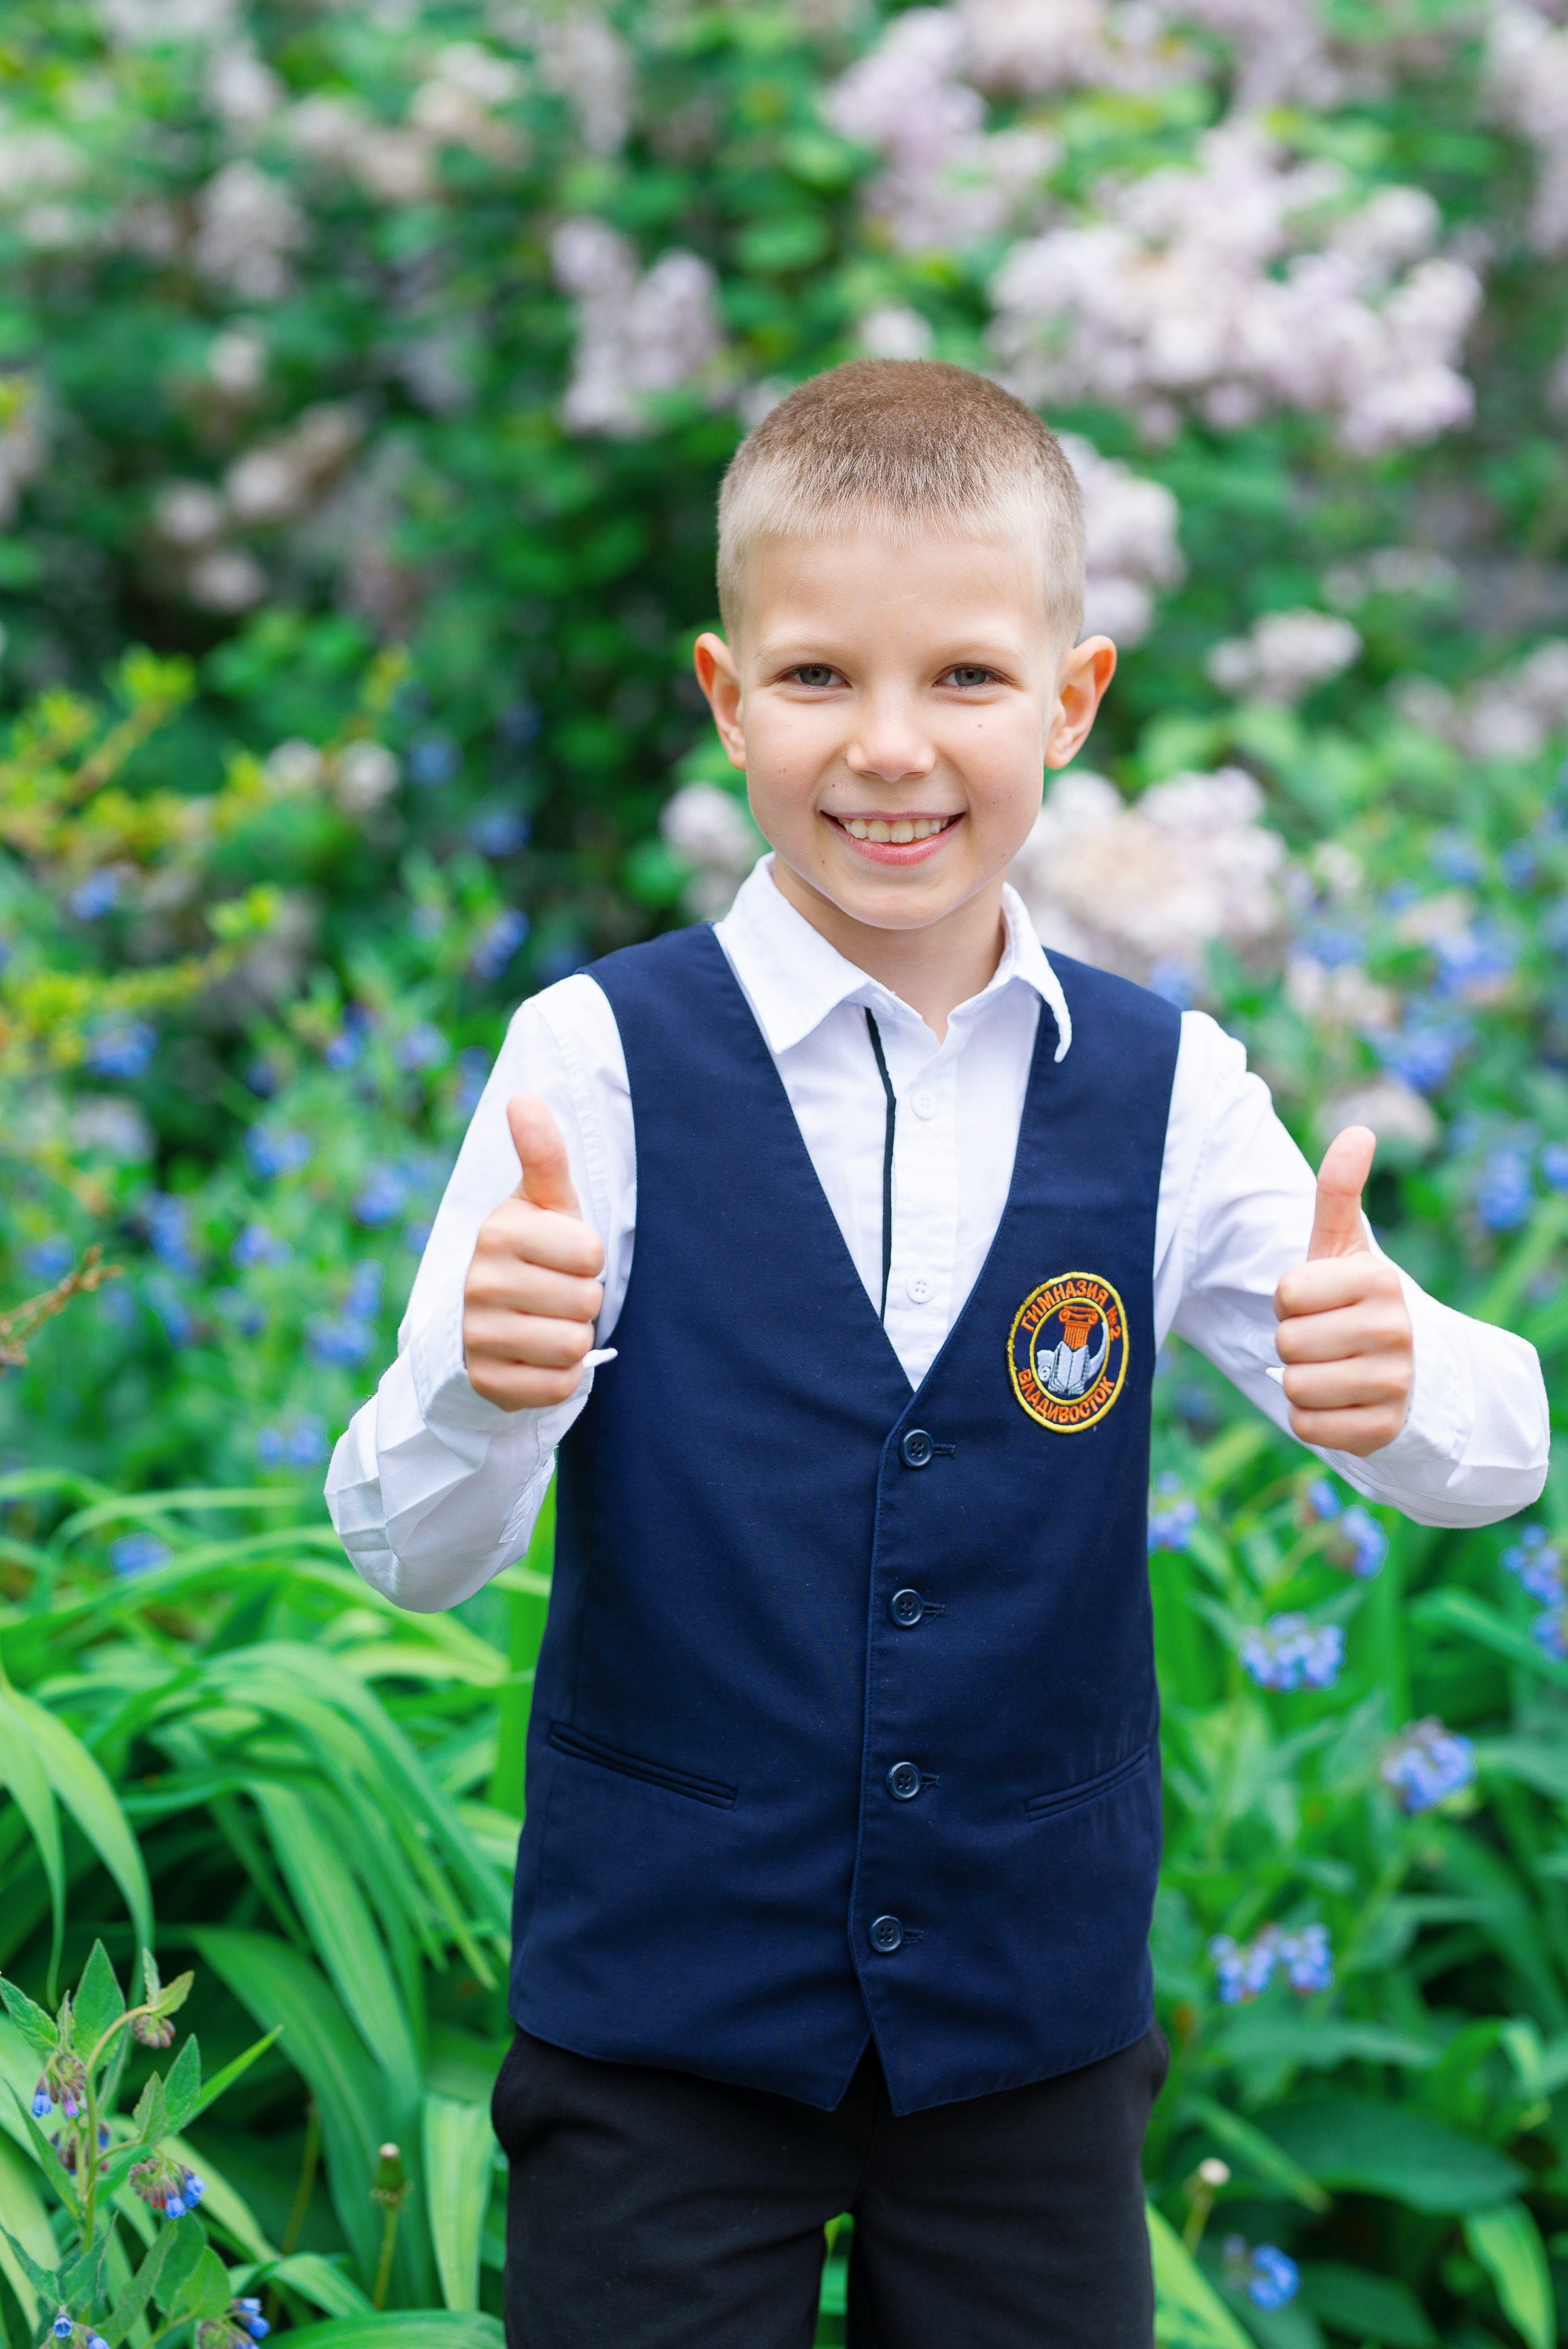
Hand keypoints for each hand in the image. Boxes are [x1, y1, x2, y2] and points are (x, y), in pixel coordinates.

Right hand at [462, 1095, 605, 1410]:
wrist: (480, 1321)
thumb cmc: (531, 1251)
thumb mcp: (543, 1202)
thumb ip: (543, 1154)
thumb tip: (523, 1098)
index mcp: (498, 1232)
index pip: (591, 1255)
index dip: (588, 1260)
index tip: (561, 1258)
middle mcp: (480, 1283)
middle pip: (586, 1303)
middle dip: (581, 1301)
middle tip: (552, 1294)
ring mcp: (478, 1335)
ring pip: (573, 1346)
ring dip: (572, 1340)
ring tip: (545, 1324)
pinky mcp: (486, 1382)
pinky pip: (557, 1386)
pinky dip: (559, 1377)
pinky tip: (535, 1358)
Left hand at [1272, 1125, 1412, 1457]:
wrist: (1409, 1367)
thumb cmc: (1357, 1299)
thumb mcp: (1345, 1245)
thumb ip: (1338, 1190)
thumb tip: (1357, 1131)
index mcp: (1381, 1280)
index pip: (1287, 1294)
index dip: (1290, 1300)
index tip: (1320, 1301)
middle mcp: (1396, 1331)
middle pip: (1287, 1343)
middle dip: (1293, 1341)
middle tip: (1326, 1337)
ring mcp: (1395, 1384)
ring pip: (1295, 1387)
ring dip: (1300, 1380)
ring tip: (1333, 1368)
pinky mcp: (1384, 1430)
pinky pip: (1307, 1427)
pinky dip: (1311, 1418)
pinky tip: (1340, 1402)